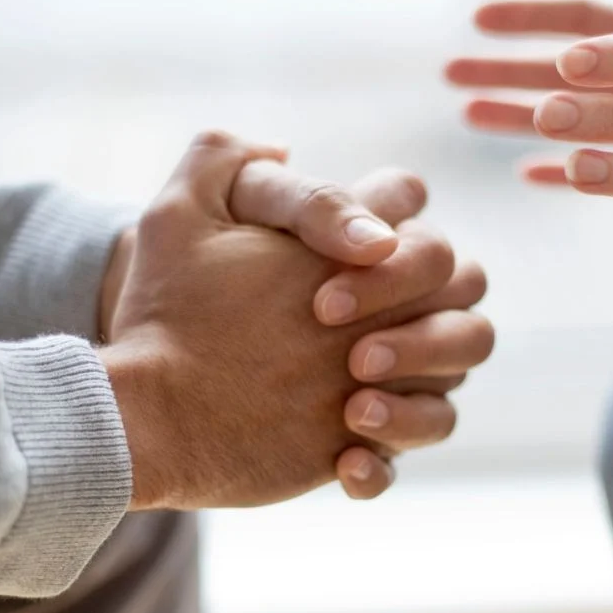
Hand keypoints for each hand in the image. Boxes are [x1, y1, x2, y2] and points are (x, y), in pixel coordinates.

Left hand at [101, 132, 492, 509]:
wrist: (146, 393)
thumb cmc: (166, 299)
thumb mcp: (178, 221)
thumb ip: (225, 163)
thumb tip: (286, 149)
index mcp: (352, 241)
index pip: (414, 212)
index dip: (397, 246)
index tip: (322, 287)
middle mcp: (383, 299)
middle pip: (467, 284)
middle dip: (424, 321)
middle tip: (348, 353)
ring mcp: (382, 367)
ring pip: (461, 363)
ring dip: (422, 387)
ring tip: (353, 410)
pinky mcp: (360, 434)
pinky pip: (411, 448)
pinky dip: (386, 461)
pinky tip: (341, 462)